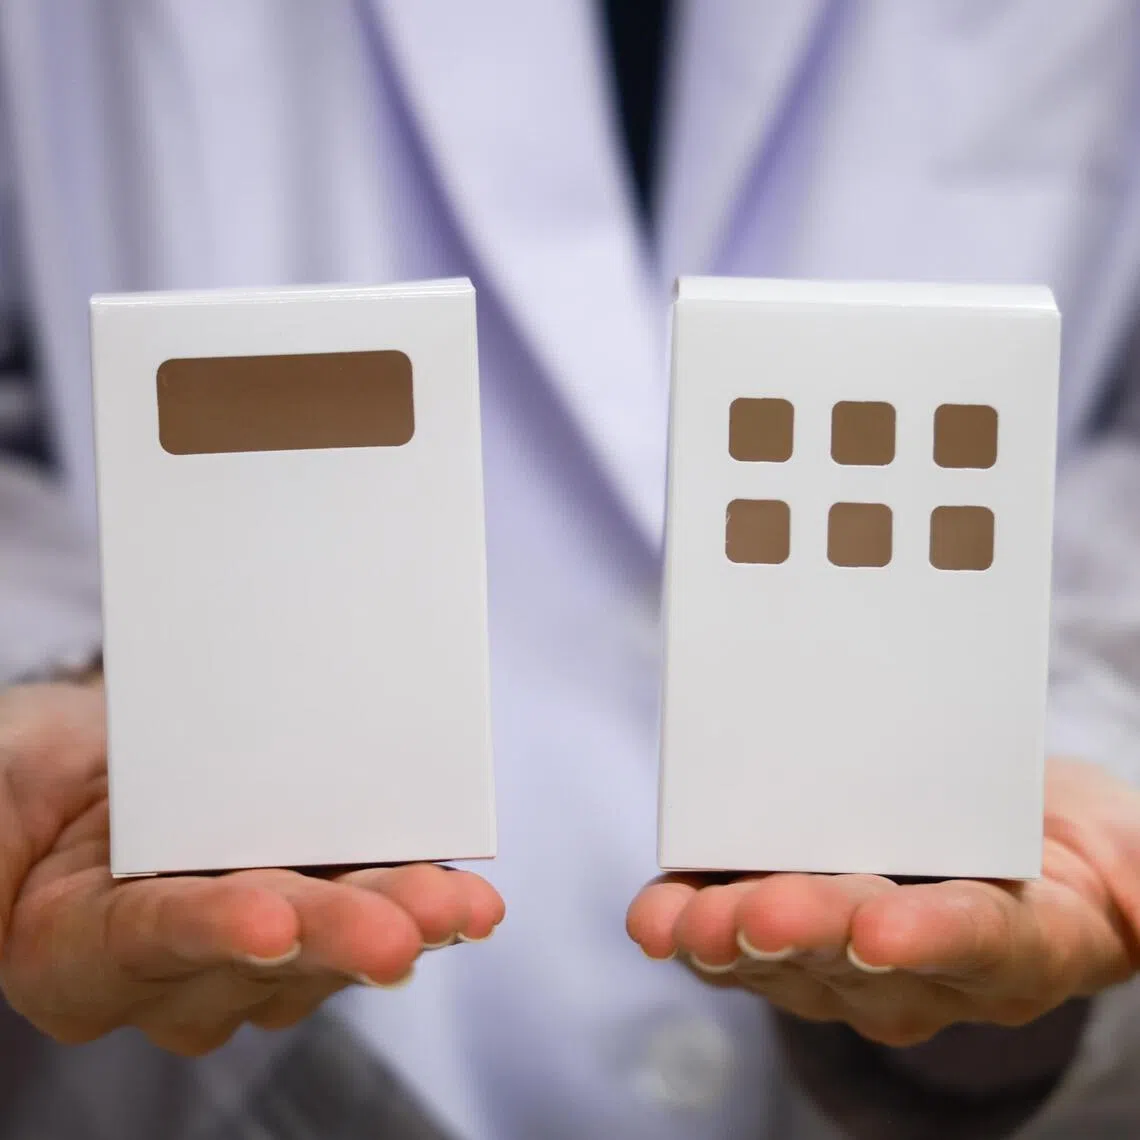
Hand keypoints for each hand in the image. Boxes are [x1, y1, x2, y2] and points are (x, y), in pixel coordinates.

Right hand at [0, 680, 503, 1054]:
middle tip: (402, 933)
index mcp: (79, 952)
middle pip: (262, 955)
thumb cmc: (37, 773)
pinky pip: (364, 911)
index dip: (210, 932)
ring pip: (330, 943)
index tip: (270, 922)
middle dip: (338, 940)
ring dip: (398, 923)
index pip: (148, 939)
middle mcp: (174, 971)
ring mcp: (250, 948)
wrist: (105, 757)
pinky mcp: (309, 910)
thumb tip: (1, 885)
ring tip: (459, 909)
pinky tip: (460, 898)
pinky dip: (413, 899)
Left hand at [627, 757, 1139, 1046]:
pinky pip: (741, 943)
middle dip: (805, 934)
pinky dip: (694, 926)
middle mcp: (927, 971)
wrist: (1004, 853)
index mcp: (1018, 946)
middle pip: (864, 958)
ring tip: (685, 922)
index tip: (881, 930)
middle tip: (759, 915)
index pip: (980, 942)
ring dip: (731, 938)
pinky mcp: (795, 936)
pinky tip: (657, 917)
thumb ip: (1138, 879)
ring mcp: (854, 964)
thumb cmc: (1056, 846)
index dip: (930, 935)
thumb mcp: (1124, 855)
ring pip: (788, 959)